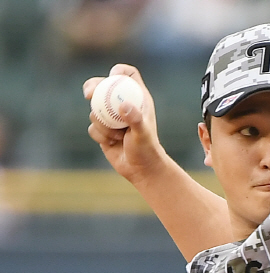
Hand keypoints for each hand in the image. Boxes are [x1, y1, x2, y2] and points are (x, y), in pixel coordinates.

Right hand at [83, 64, 167, 183]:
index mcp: (138, 98)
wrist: (141, 169)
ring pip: (95, 110)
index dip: (119, 71)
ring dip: (102, 123)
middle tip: (89, 94)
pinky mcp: (103, 130)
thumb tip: (124, 106)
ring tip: (118, 135)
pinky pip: (92, 128)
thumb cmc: (147, 150)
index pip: (128, 74)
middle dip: (93, 87)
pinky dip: (100, 135)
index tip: (111, 77)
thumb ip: (136, 120)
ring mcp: (112, 117)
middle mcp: (124, 104)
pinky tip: (112, 143)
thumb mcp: (143, 134)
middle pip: (103, 85)